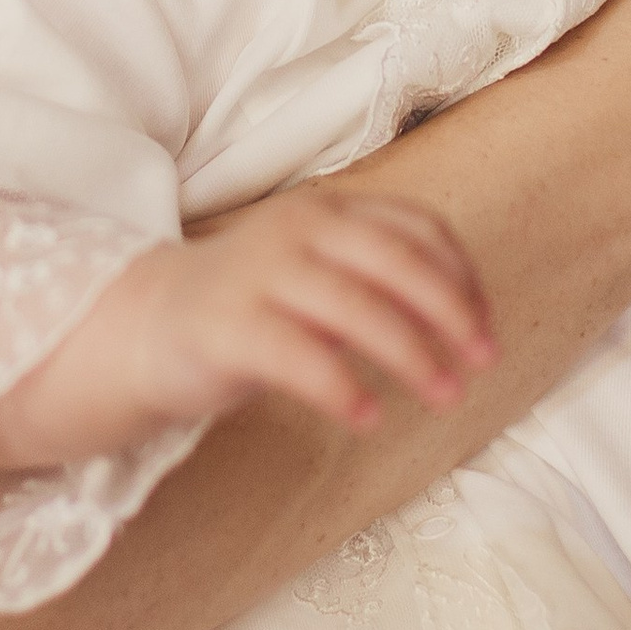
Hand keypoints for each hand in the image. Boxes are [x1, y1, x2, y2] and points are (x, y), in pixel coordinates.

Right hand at [0, 191, 495, 470]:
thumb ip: (379, 280)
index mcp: (327, 210)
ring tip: (445, 398)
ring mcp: (260, 274)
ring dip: (413, 356)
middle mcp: (297, 230)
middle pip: (396, 262)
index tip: (485, 330)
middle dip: (450, 314)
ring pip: (357, 308)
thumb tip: (468, 318)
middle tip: (482, 365)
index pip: (417, 229)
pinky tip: (368, 418)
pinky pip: (299, 356)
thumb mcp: (321, 277)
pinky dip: (343, 387)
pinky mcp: (227, 326)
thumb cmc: (252, 307)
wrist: (145, 327)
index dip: (462, 279)